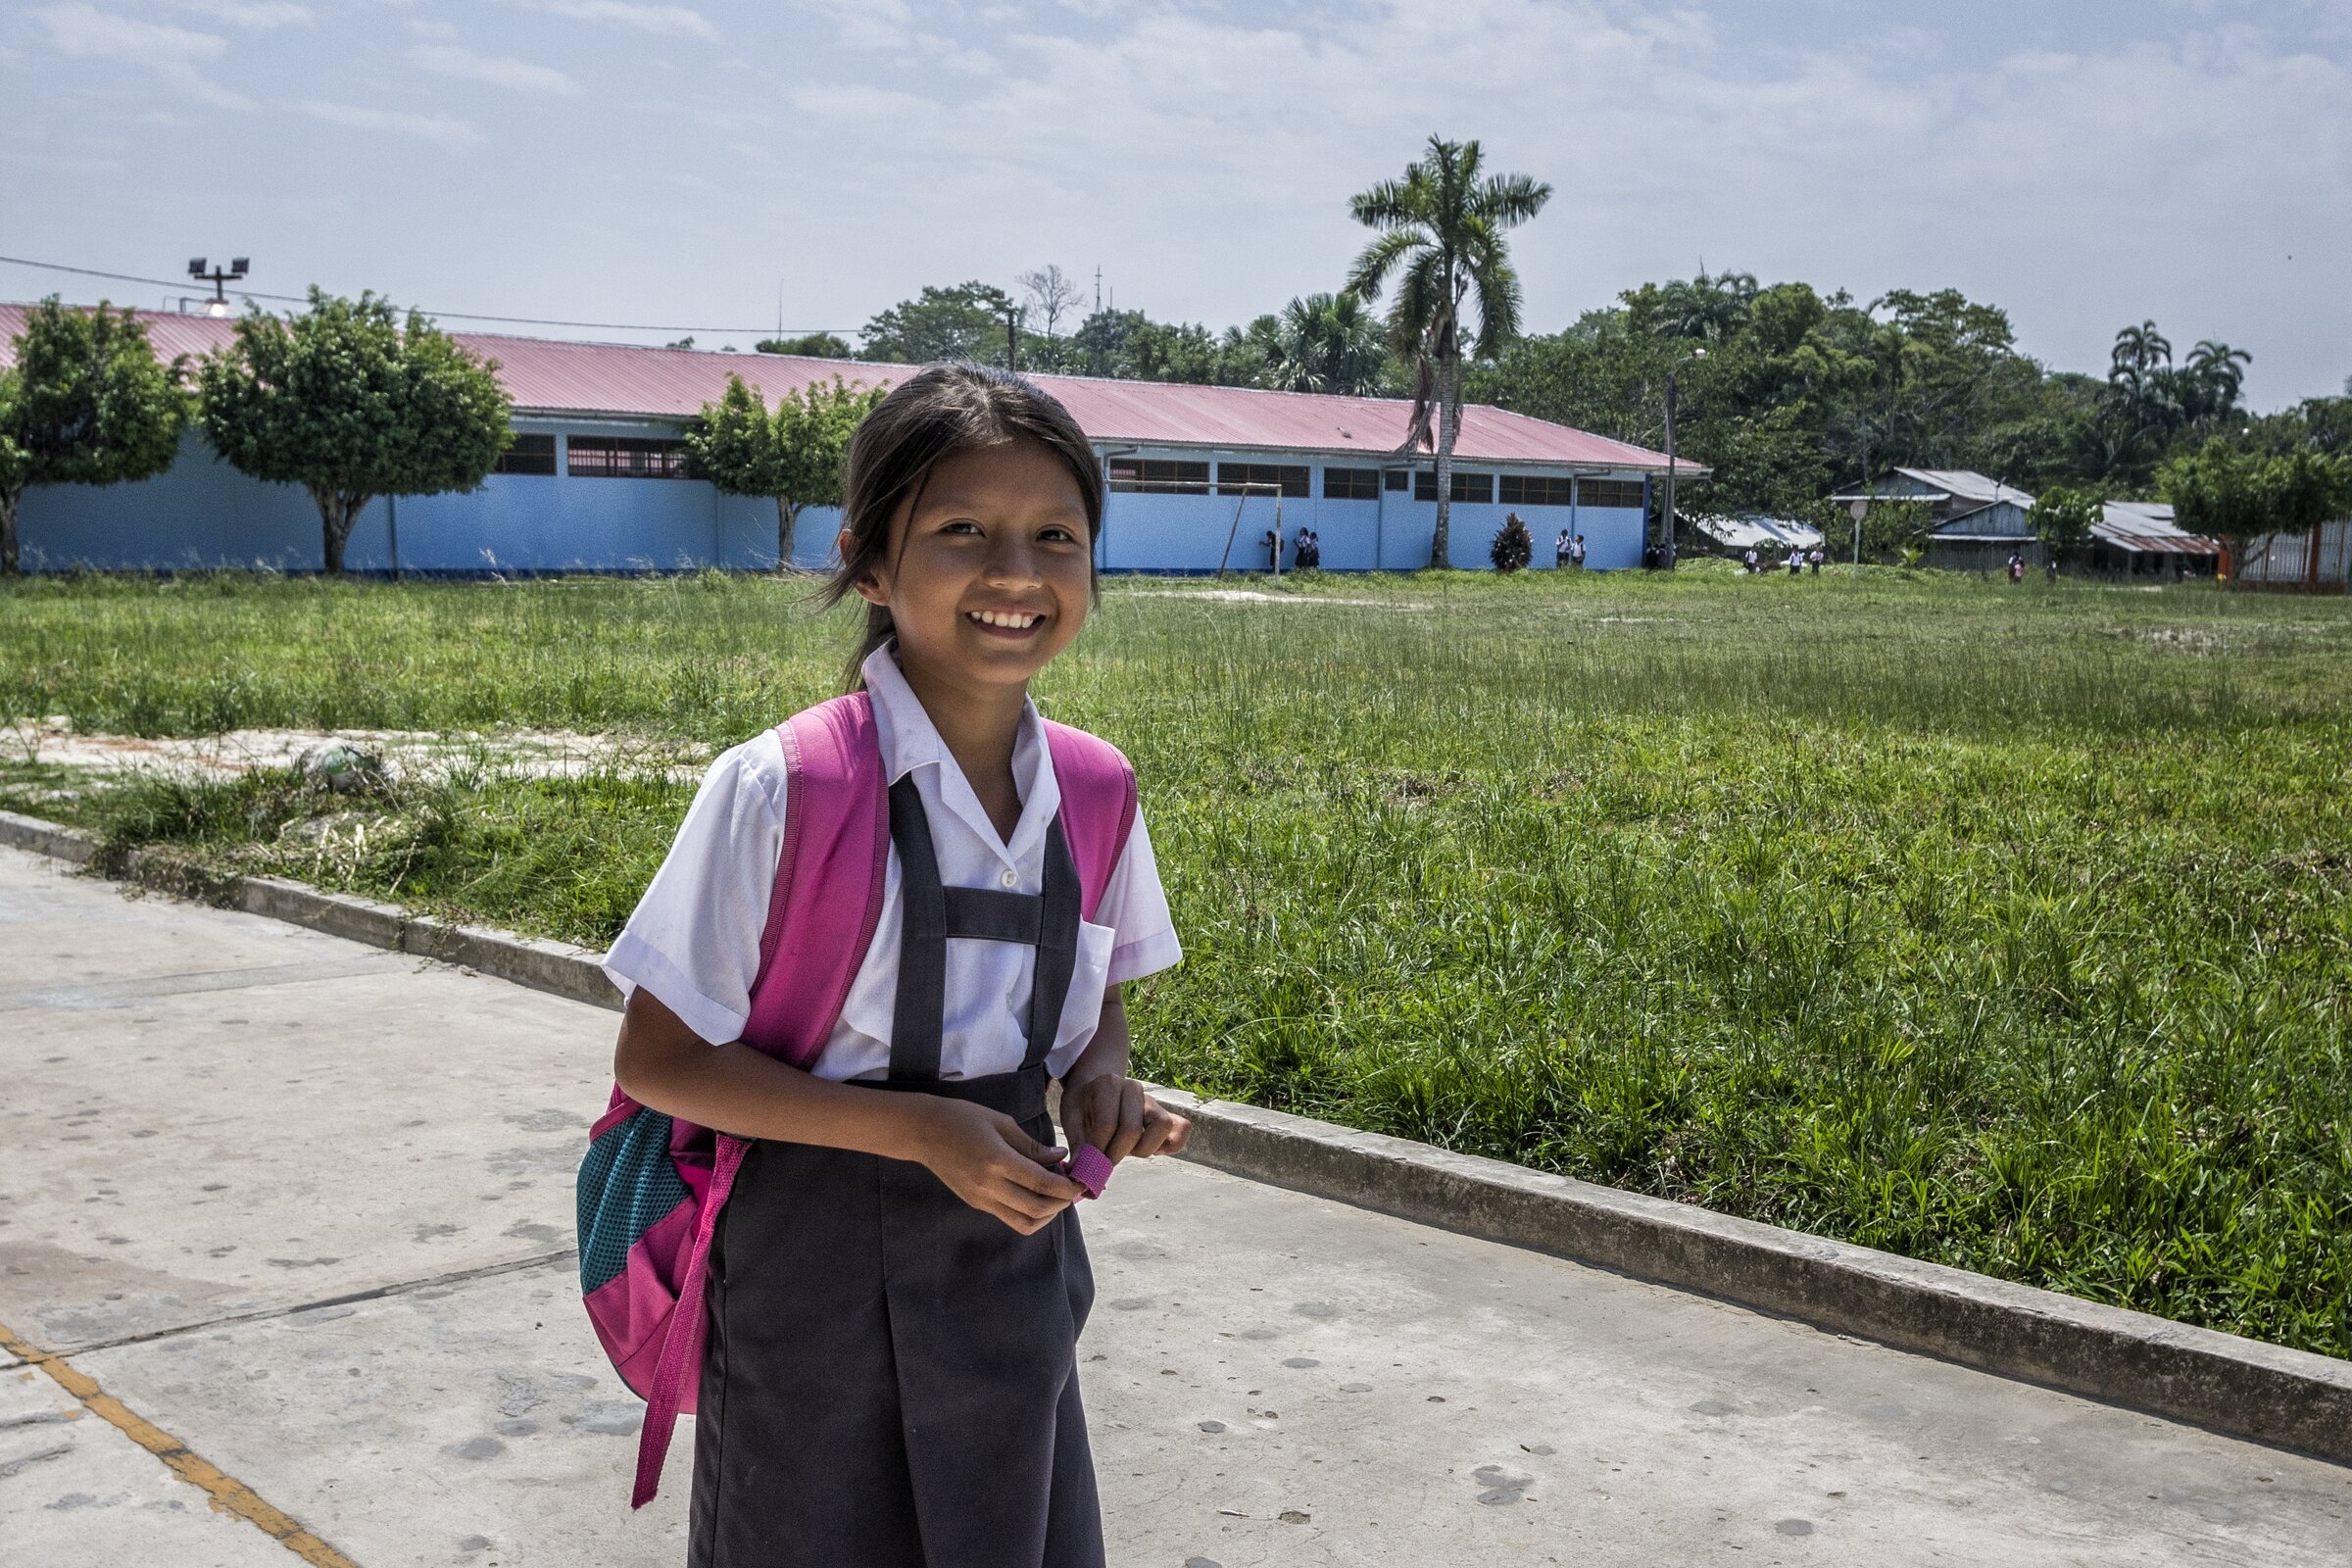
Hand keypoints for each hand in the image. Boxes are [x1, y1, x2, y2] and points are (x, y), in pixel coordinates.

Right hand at [914, 1097, 1085, 1233]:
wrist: (922, 1131)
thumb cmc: (962, 1118)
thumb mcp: (1001, 1123)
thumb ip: (1032, 1145)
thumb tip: (1061, 1156)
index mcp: (997, 1160)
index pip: (1042, 1184)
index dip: (1066, 1187)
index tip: (1081, 1182)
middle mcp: (989, 1185)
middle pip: (1036, 1208)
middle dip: (1062, 1203)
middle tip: (1073, 1190)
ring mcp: (981, 1199)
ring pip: (1023, 1222)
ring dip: (1047, 1215)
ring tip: (1056, 1197)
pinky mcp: (976, 1204)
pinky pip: (1009, 1217)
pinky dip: (1029, 1213)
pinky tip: (1036, 1196)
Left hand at [1058, 1073, 1191, 1167]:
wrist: (1095, 1090)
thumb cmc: (1083, 1106)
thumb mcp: (1071, 1120)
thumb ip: (1078, 1147)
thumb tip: (1082, 1179)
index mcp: (1109, 1084)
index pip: (1106, 1125)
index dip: (1096, 1151)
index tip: (1087, 1163)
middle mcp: (1134, 1088)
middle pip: (1132, 1130)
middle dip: (1115, 1155)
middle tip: (1103, 1162)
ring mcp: (1153, 1101)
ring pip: (1161, 1127)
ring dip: (1143, 1149)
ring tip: (1126, 1151)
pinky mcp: (1166, 1114)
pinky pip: (1181, 1129)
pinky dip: (1170, 1145)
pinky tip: (1150, 1150)